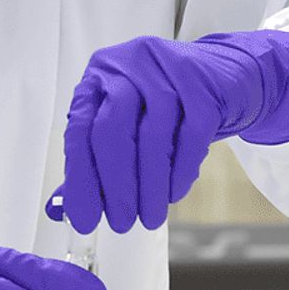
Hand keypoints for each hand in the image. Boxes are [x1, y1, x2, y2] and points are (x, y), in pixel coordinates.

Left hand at [59, 29, 288, 233]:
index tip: (85, 219)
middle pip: (112, 131)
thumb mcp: (126, 121)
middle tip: (120, 223)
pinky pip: (190, 137)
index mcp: (100, 76)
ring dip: (149, 186)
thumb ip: (94, 158)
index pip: (80, 130)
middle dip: (115, 186)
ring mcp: (167, 71)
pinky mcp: (204, 86)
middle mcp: (129, 66)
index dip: (80, 178)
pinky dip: (179, 172)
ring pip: (152, 137)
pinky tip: (173, 194)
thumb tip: (64, 207)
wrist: (224, 74)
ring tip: (149, 218)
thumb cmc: (166, 105)